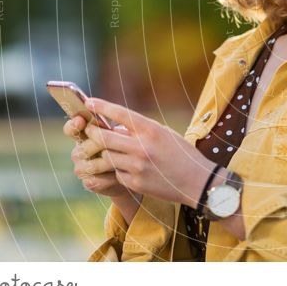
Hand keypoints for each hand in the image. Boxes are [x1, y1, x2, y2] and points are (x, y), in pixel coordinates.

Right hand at [63, 114, 140, 203]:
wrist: (134, 171)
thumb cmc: (128, 148)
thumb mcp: (123, 135)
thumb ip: (113, 131)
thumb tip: (111, 129)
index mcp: (85, 135)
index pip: (71, 129)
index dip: (73, 125)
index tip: (81, 121)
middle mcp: (79, 151)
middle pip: (83, 147)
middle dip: (101, 145)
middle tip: (118, 146)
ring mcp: (82, 168)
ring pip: (89, 165)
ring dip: (108, 162)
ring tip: (124, 160)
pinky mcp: (89, 182)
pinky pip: (95, 180)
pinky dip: (110, 177)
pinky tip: (121, 173)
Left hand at [83, 97, 215, 207]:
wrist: (197, 181)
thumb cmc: (182, 153)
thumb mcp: (165, 134)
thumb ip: (141, 130)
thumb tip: (117, 128)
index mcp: (151, 130)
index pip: (120, 114)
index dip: (102, 107)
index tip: (89, 103)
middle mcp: (142, 147)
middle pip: (104, 137)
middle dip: (92, 133)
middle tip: (89, 131)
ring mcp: (137, 166)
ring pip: (107, 156)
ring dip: (107, 153)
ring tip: (112, 152)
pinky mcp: (135, 183)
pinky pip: (116, 173)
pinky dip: (119, 170)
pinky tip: (130, 169)